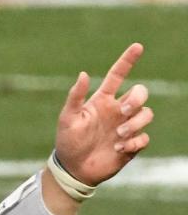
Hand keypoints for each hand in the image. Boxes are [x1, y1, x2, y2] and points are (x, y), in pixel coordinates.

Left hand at [54, 43, 151, 186]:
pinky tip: (118, 149)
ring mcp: (126, 127)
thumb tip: (84, 73)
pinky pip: (145, 138)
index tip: (137, 46)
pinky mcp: (132, 145)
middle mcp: (117, 111)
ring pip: (147, 114)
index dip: (127, 60)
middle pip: (140, 93)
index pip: (118, 76)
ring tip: (118, 136)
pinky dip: (135, 142)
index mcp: (102, 100)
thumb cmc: (68, 140)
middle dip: (137, 98)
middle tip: (122, 111)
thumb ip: (76, 96)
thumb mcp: (67, 117)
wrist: (73, 168)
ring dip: (136, 123)